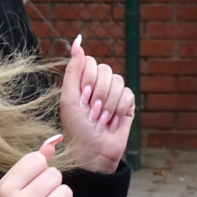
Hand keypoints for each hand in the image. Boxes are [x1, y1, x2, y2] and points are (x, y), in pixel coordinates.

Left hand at [60, 34, 133, 173]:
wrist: (93, 152)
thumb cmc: (76, 128)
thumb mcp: (68, 99)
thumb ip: (73, 71)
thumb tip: (77, 43)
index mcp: (82, 81)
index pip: (91, 62)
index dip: (88, 79)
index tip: (83, 97)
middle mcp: (98, 85)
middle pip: (106, 70)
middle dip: (99, 94)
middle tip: (92, 112)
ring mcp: (114, 94)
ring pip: (118, 82)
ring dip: (108, 105)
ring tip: (101, 120)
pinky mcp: (128, 105)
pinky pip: (128, 94)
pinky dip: (120, 110)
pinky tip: (113, 122)